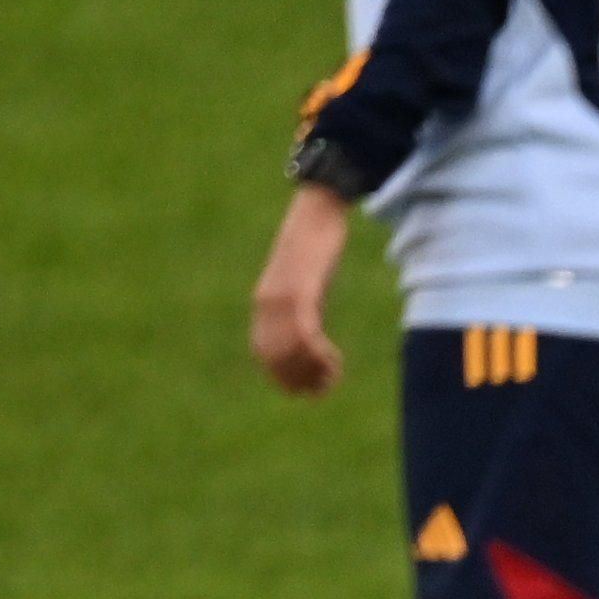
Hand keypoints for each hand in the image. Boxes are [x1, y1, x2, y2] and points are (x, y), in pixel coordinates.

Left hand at [246, 190, 351, 397]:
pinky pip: (305, 333)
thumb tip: (308, 329)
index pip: (264, 353)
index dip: (283, 377)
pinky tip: (335, 359)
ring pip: (290, 350)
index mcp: (264, 303)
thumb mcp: (303, 279)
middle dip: (299, 379)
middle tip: (324, 388)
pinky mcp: (300, 291)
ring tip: (333, 375)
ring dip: (313, 371)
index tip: (306, 389)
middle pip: (276, 357)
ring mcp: (282, 298)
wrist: (316, 210)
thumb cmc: (314, 244)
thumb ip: (301, 303)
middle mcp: (267, 304)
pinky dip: (319, 353)